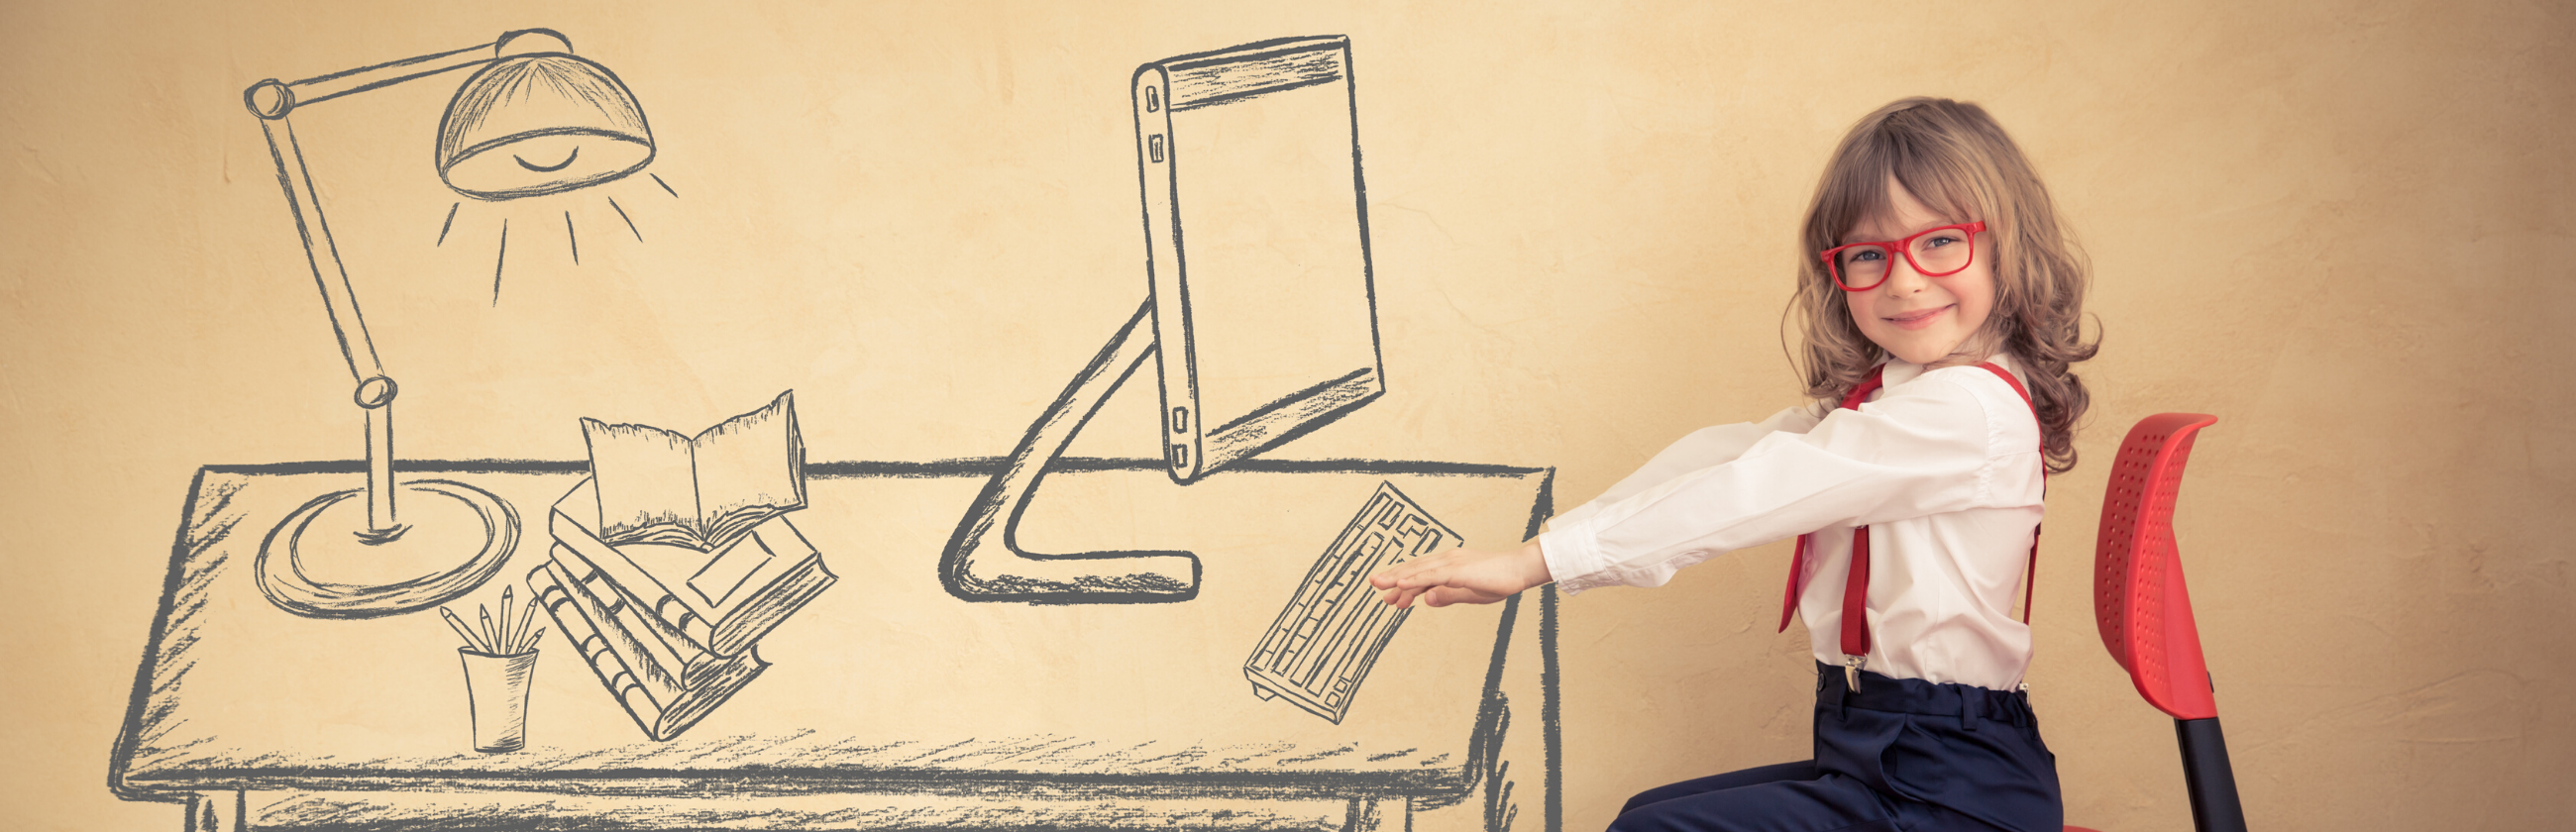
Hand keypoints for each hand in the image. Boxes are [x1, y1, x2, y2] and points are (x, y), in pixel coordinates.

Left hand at [1368, 540, 1551, 608]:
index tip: (1389, 598)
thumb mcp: (1468, 593)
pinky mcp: (1457, 569)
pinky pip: (1431, 575)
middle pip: (1414, 569)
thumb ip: (1447, 596)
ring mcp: (1451, 563)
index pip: (1421, 574)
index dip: (1403, 584)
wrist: (1520, 570)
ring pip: (1418, 570)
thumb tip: (1426, 600)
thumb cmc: (1499, 580)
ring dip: (1397, 577)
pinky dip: (1414, 579)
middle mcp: (1447, 560)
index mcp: (1449, 565)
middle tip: (1374, 586)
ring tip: (1379, 584)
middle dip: (1392, 577)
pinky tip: (1400, 585)